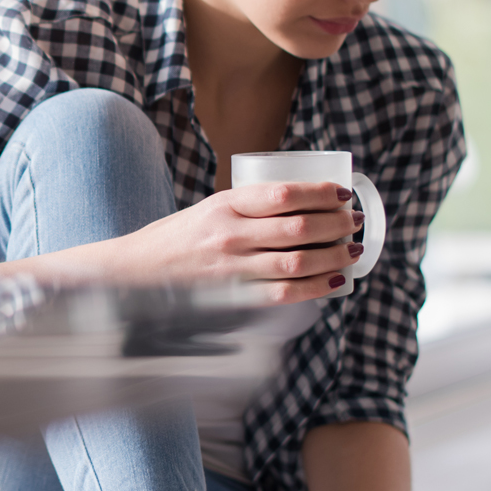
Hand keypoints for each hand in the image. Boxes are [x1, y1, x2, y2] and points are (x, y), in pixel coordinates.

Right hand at [124, 181, 361, 302]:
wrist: (136, 275)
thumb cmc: (178, 239)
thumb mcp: (210, 209)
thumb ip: (248, 208)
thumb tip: (304, 207)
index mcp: (225, 204)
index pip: (284, 194)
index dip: (321, 193)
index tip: (341, 194)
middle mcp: (230, 234)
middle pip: (299, 227)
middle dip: (336, 224)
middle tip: (353, 222)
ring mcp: (233, 268)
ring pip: (298, 261)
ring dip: (334, 256)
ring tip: (352, 250)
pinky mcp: (234, 297)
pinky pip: (284, 294)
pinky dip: (316, 287)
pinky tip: (335, 281)